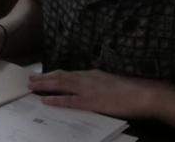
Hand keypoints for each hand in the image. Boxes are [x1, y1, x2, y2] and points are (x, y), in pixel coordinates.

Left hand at [29, 69, 156, 119]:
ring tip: (31, 86)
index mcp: (92, 73)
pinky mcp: (91, 102)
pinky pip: (69, 101)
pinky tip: (46, 100)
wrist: (143, 93)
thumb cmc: (131, 88)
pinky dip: (56, 100)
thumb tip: (90, 85)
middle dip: (44, 78)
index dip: (54, 74)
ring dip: (44, 85)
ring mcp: (87, 89)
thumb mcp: (111, 80)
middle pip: (60, 76)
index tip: (42, 74)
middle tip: (30, 79)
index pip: (68, 73)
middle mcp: (86, 78)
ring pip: (60, 85)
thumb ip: (98, 81)